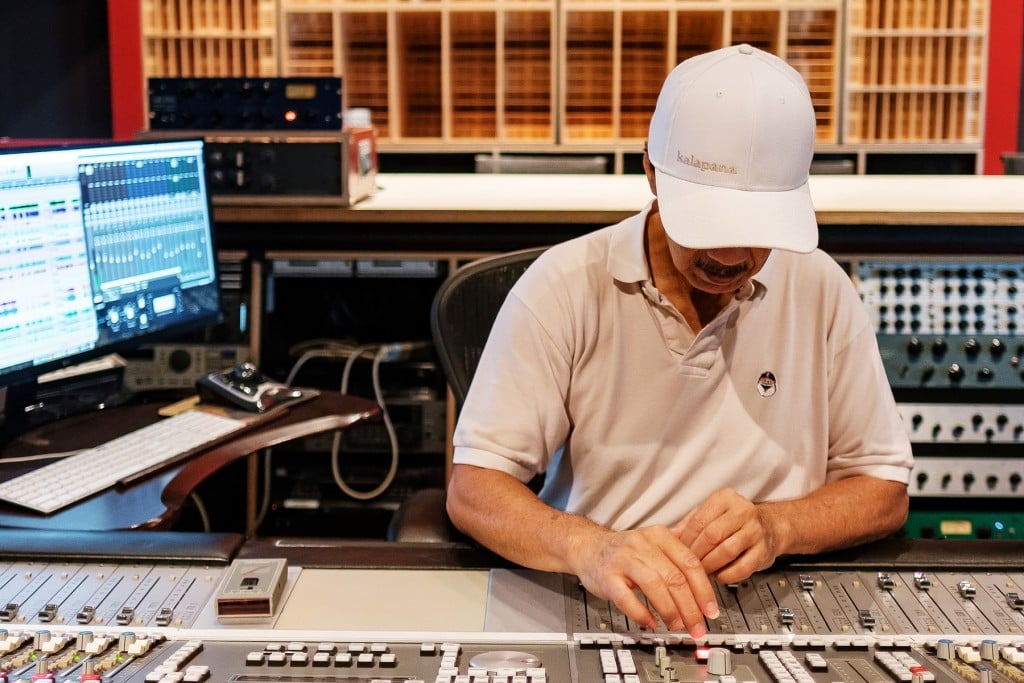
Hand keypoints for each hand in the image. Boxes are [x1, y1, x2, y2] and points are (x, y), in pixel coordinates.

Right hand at [567, 525, 719, 637]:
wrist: (587, 547)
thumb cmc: (624, 551)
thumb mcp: (653, 542)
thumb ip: (680, 552)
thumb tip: (713, 571)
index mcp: (659, 536)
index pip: (690, 563)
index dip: (704, 590)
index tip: (711, 611)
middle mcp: (642, 544)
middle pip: (675, 577)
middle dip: (690, 607)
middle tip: (697, 627)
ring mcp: (623, 560)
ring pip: (654, 586)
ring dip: (670, 611)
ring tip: (676, 625)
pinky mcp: (607, 577)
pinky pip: (627, 598)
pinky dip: (641, 614)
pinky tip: (650, 622)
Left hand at [672, 488, 780, 583]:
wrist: (773, 526)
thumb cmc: (736, 520)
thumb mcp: (713, 512)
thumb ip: (691, 522)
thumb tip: (670, 535)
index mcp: (725, 499)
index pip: (699, 520)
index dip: (685, 539)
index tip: (677, 551)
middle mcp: (743, 511)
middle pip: (712, 535)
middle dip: (696, 553)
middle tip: (687, 565)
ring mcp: (756, 531)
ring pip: (726, 551)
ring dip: (710, 565)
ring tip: (701, 571)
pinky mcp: (764, 552)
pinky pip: (742, 568)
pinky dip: (726, 575)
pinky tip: (719, 576)